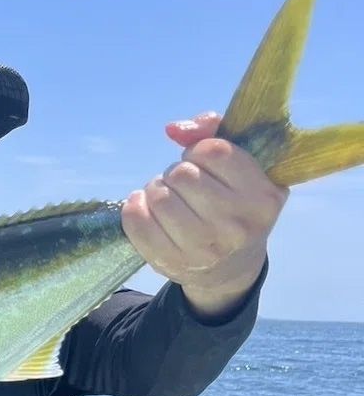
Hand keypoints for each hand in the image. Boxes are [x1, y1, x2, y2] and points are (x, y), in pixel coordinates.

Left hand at [121, 111, 288, 320]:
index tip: (201, 161)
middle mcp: (235, 225)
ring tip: (167, 196)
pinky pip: (136, 221)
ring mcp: (202, 248)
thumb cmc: (234, 204)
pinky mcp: (171, 262)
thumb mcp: (242, 167)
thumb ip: (213, 133)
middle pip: (182, 174)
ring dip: (156, 189)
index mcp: (261, 197)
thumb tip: (173, 129)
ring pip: (159, 197)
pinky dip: (134, 207)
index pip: (214, 152)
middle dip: (176, 172)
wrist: (230, 266)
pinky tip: (145, 206)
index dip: (198, 150)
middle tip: (183, 183)